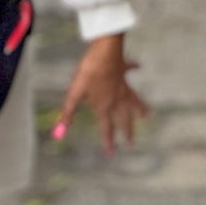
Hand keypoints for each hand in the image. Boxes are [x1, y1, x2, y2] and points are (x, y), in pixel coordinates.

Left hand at [54, 33, 149, 153]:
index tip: (111, 153)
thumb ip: (68, 112)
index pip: (106, 127)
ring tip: (146, 116)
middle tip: (131, 142)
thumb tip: (59, 131)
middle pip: (123, 118)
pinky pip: (130, 69)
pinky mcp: (123, 70)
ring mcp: (122, 85)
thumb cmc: (89, 73)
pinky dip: (134, 67)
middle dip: (127, 131)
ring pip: (133, 100)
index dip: (108, 141)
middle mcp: (116, 99)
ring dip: (139, 108)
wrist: (104, 52)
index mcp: (104, 106)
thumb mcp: (75, 93)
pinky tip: (139, 66)